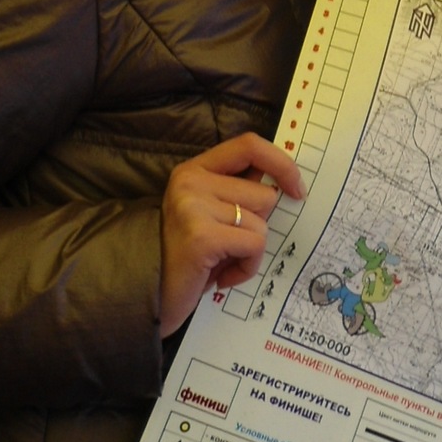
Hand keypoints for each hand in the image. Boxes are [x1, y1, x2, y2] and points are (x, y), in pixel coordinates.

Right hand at [158, 133, 302, 334]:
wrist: (144, 296)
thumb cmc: (186, 258)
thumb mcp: (209, 215)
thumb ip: (238, 193)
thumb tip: (283, 182)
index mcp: (194, 170)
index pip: (249, 146)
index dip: (281, 163)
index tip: (297, 189)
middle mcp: (191, 181)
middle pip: (265, 195)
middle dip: (257, 227)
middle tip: (227, 246)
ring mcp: (194, 206)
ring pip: (262, 224)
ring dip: (250, 252)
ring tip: (221, 262)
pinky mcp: (202, 236)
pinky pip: (254, 246)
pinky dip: (246, 268)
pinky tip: (220, 277)